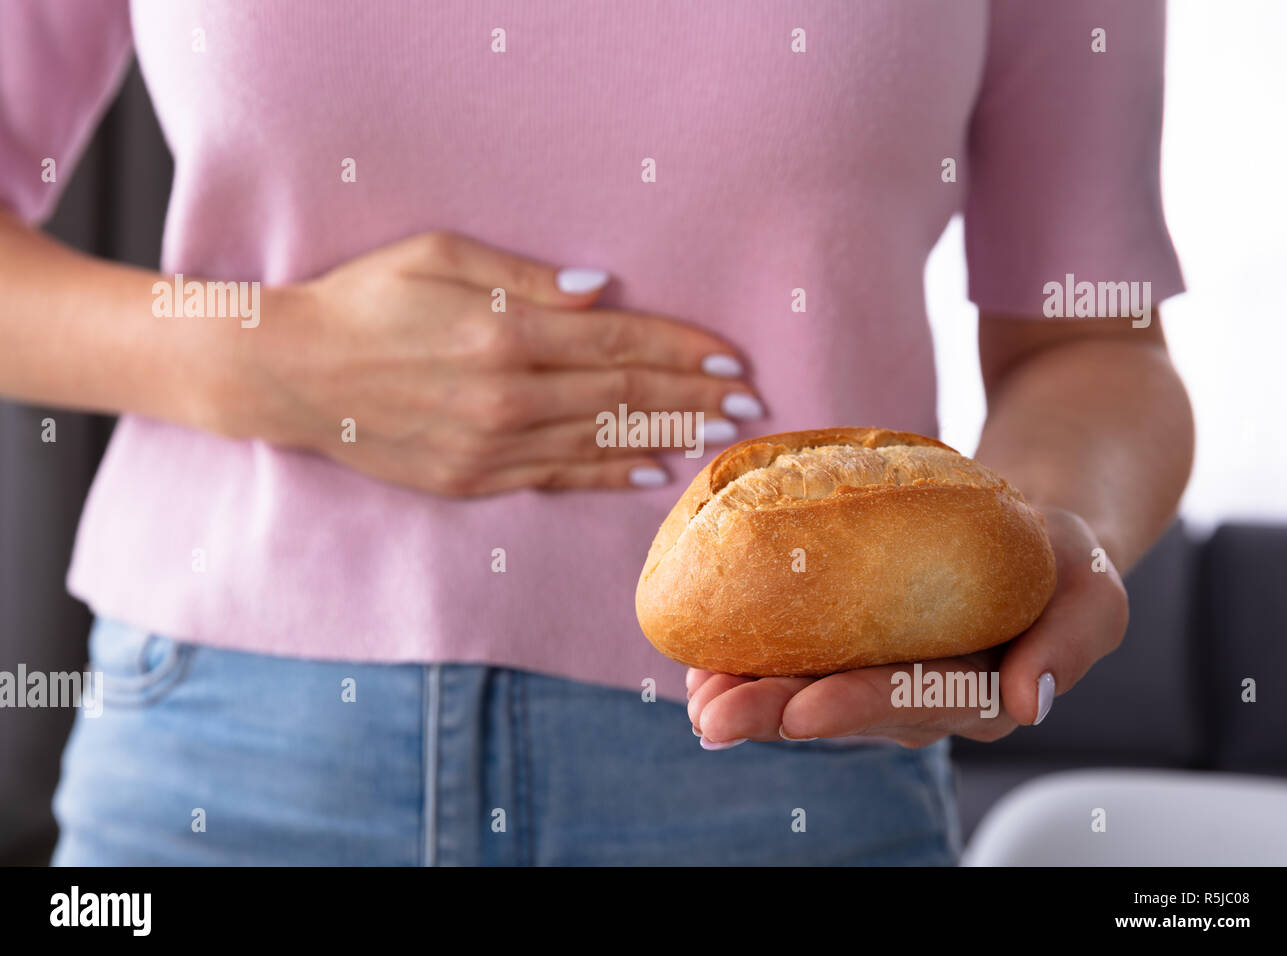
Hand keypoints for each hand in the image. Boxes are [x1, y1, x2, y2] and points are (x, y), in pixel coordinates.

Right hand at [211, 231, 761, 494]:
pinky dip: (609, 479)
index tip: (732, 359)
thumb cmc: (363, 299)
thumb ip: (524, 278)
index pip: (618, 344)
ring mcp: (489, 448)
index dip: (682, 352)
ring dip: (667, 439)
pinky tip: (652, 475)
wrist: (291, 374)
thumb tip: (602, 290)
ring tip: (720, 438)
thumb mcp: (436, 256)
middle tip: (750, 406)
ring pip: (600, 444)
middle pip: (623, 397)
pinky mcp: (472, 481)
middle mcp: (506, 399)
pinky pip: (557, 480)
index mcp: (504, 336)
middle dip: (694, 399)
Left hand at [684, 507, 1128, 747]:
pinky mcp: (851, 647)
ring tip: (694, 695)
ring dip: (747, 696)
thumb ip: (1071, 644)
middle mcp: (920, 697)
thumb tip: (1031, 701)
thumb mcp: (1092, 591)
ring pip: (807, 692)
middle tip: (713, 716)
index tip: (803, 710)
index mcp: (981, 694)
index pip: (914, 702)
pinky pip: (797, 660)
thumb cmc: (1059, 561)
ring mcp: (880, 674)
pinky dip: (748, 661)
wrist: (1027, 533)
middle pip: (842, 709)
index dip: (856, 706)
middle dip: (774, 715)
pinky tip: (701, 664)